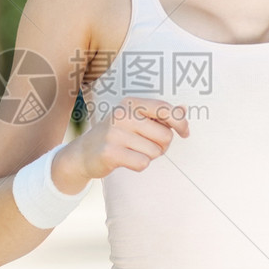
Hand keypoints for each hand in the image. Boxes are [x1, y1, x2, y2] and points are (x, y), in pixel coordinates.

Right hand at [55, 96, 188, 188]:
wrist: (83, 153)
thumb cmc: (116, 135)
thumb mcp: (134, 118)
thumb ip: (159, 114)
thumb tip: (184, 109)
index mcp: (131, 102)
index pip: (165, 109)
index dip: (180, 123)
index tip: (184, 132)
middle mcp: (122, 114)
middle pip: (165, 135)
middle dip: (161, 145)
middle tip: (145, 145)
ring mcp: (115, 133)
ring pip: (155, 152)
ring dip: (149, 156)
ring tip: (132, 151)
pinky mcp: (110, 153)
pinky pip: (143, 163)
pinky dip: (139, 165)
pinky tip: (126, 159)